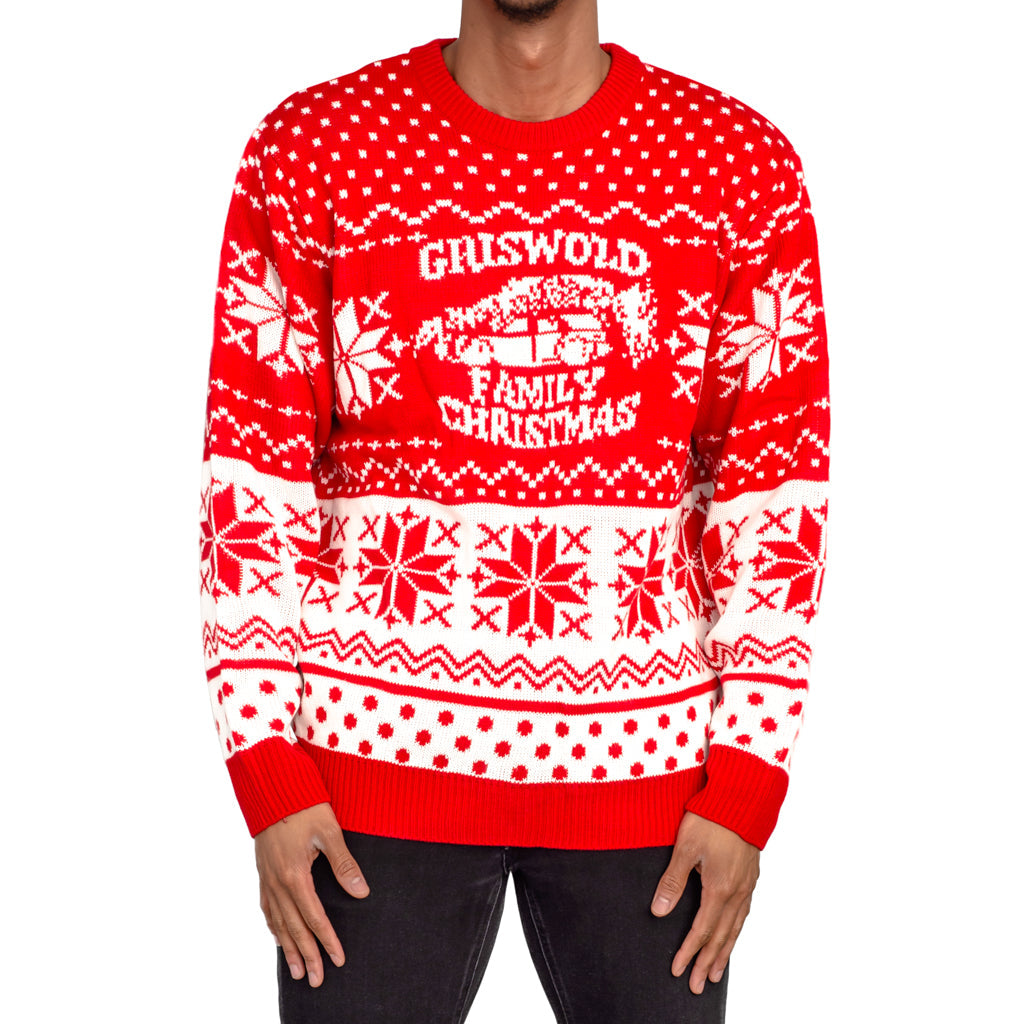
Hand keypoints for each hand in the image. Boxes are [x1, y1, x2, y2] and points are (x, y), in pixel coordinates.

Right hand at [255, 802, 369, 986]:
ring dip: (289, 948)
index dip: (327, 940)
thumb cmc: (304, 805)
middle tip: (318, 980)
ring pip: (278, 922)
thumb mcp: (330, 831)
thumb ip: (344, 864)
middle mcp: (278, 883)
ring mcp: (267, 879)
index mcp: (295, 875)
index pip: (315, 917)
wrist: (271, 788)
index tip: (338, 960)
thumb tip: (362, 893)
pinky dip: (273, 926)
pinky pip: (267, 908)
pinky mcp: (262, 872)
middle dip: (308, 955)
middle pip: (294, 927)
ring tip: (297, 972)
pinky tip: (278, 937)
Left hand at [650, 811, 758, 993]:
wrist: (743, 798)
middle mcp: (737, 892)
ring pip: (735, 928)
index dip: (688, 951)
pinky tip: (732, 935)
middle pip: (721, 936)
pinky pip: (744, 914)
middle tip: (696, 985)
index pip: (701, 930)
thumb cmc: (711, 818)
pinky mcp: (751, 876)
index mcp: (719, 888)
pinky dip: (736, 931)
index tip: (677, 969)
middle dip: (707, 962)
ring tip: (715, 973)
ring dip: (724, 952)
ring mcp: (747, 885)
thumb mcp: (685, 847)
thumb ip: (672, 881)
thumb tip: (659, 911)